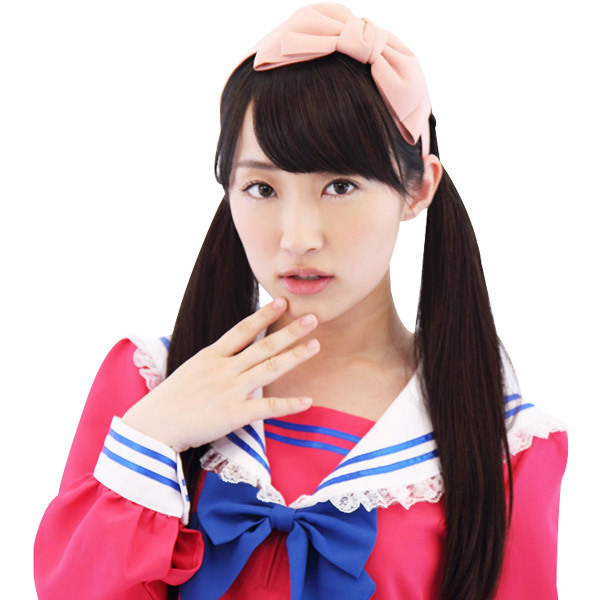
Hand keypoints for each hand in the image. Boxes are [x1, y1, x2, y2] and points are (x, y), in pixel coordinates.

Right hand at [121, 297, 319, 451]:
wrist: (151, 426)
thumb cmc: (169, 400)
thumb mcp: (190, 369)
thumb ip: (214, 361)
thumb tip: (231, 353)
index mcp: (211, 356)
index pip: (242, 330)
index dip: (264, 314)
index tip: (282, 302)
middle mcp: (224, 369)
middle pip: (263, 345)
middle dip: (289, 331)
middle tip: (313, 318)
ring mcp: (230, 390)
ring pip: (269, 369)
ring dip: (295, 356)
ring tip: (316, 345)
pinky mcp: (234, 414)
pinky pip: (267, 407)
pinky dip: (288, 405)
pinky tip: (307, 401)